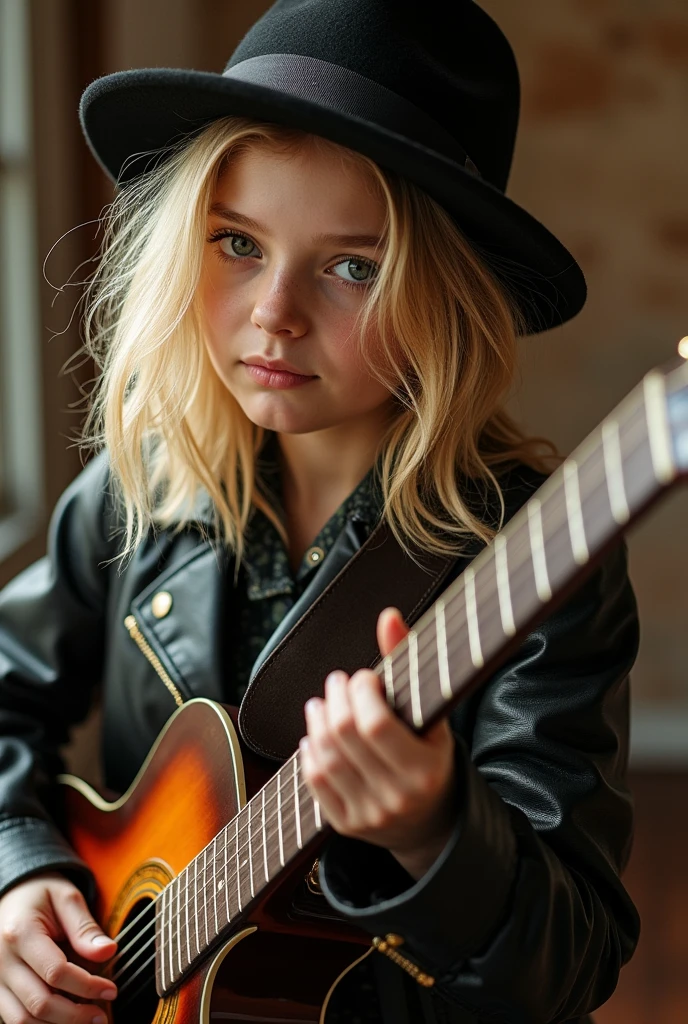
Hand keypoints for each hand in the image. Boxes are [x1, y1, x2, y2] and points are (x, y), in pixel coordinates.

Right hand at [0, 871, 116, 1023]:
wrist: (13, 895)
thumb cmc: (42, 894)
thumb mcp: (67, 898)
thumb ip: (85, 927)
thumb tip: (108, 952)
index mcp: (20, 933)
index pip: (56, 972)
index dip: (87, 986)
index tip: (111, 989)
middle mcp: (1, 961)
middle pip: (38, 1003)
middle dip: (75, 1015)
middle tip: (102, 1016)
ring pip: (22, 1019)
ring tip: (86, 1020)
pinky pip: (14, 1020)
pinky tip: (64, 1020)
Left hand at [300, 606, 457, 879]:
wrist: (431, 821)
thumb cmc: (431, 756)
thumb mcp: (431, 714)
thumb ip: (408, 662)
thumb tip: (388, 616)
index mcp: (424, 769)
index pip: (375, 724)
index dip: (361, 691)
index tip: (365, 678)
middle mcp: (396, 797)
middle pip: (344, 736)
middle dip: (335, 698)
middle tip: (338, 682)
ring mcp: (368, 815)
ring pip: (324, 757)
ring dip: (317, 720)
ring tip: (322, 703)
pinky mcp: (345, 824)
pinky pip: (314, 782)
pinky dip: (309, 751)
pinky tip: (314, 734)